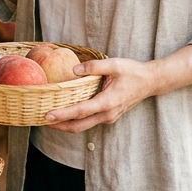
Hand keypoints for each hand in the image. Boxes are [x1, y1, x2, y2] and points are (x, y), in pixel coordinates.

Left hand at [42, 58, 158, 132]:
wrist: (150, 82)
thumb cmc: (132, 72)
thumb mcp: (114, 64)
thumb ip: (93, 66)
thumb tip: (74, 70)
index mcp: (107, 102)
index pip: (80, 111)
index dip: (62, 115)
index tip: (47, 116)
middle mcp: (107, 114)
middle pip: (78, 126)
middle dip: (59, 126)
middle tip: (40, 121)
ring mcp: (108, 117)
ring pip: (83, 126)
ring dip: (66, 125)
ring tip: (48, 119)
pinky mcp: (108, 116)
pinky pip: (89, 122)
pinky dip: (75, 121)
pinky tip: (65, 113)